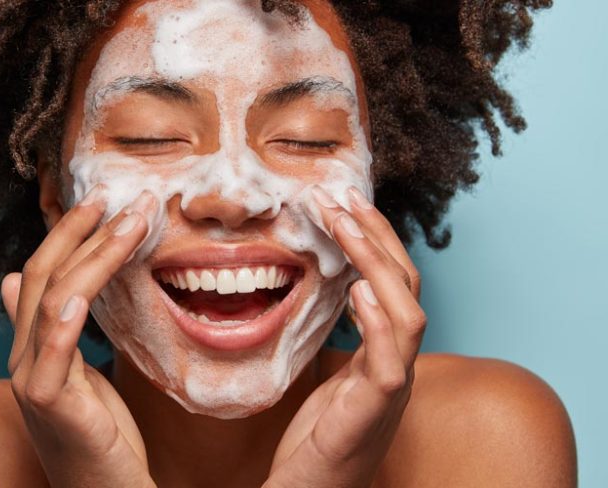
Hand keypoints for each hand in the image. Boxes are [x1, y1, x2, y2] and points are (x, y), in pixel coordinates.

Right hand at [2, 188, 157, 487]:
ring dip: (95, 254)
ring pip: (52, 299)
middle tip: (118, 195)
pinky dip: (65, 314)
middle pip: (41, 276)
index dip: (69, 234)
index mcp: (33, 350)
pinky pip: (54, 349)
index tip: (104, 201)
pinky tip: (84, 286)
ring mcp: (31, 382)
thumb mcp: (81, 378)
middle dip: (80, 230)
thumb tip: (16, 283)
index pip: (41, 275)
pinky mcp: (49, 406)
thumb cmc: (104, 445)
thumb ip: (59, 333)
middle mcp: (23, 360)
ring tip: (134, 221)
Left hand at [265, 186, 425, 487]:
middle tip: (339, 197)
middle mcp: (395, 366)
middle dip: (376, 236)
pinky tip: (359, 289)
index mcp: (382, 354)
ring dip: (377, 264)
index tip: (340, 202)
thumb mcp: (321, 377)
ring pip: (408, 315)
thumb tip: (314, 290)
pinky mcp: (373, 414)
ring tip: (346, 226)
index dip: (372, 240)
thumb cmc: (313, 443)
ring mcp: (389, 391)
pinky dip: (379, 321)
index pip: (391, 284)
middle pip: (405, 287)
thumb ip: (327, 338)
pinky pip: (390, 362)